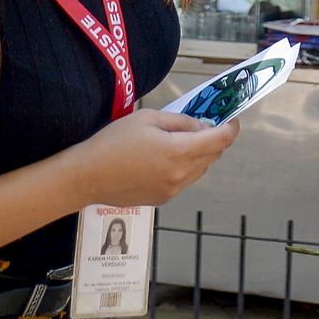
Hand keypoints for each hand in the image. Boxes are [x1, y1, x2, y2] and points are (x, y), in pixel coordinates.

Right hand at [67, 108, 239, 208]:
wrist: (87, 176)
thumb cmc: (114, 142)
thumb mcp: (149, 118)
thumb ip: (181, 121)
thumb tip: (201, 126)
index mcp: (179, 152)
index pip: (220, 141)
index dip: (230, 128)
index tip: (231, 120)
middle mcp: (181, 175)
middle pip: (213, 156)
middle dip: (213, 140)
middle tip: (201, 126)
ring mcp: (173, 190)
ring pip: (201, 170)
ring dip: (199, 155)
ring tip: (178, 142)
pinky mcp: (163, 199)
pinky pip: (185, 181)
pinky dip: (184, 168)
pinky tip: (163, 160)